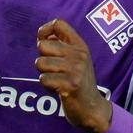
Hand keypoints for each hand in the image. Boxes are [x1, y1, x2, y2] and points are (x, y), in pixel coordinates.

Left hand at [35, 18, 112, 132]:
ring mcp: (75, 69)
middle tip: (53, 70)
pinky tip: (58, 89)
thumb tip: (42, 35)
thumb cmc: (79, 83)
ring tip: (57, 80)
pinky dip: (46, 86)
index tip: (43, 41)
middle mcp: (79, 55)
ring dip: (44, 74)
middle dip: (42, 59)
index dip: (44, 30)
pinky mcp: (70, 85)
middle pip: (43, 45)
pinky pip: (43, 79)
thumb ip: (62, 46)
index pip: (58, 24)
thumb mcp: (76, 60)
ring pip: (40, 63)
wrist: (92, 108)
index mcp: (80, 46)